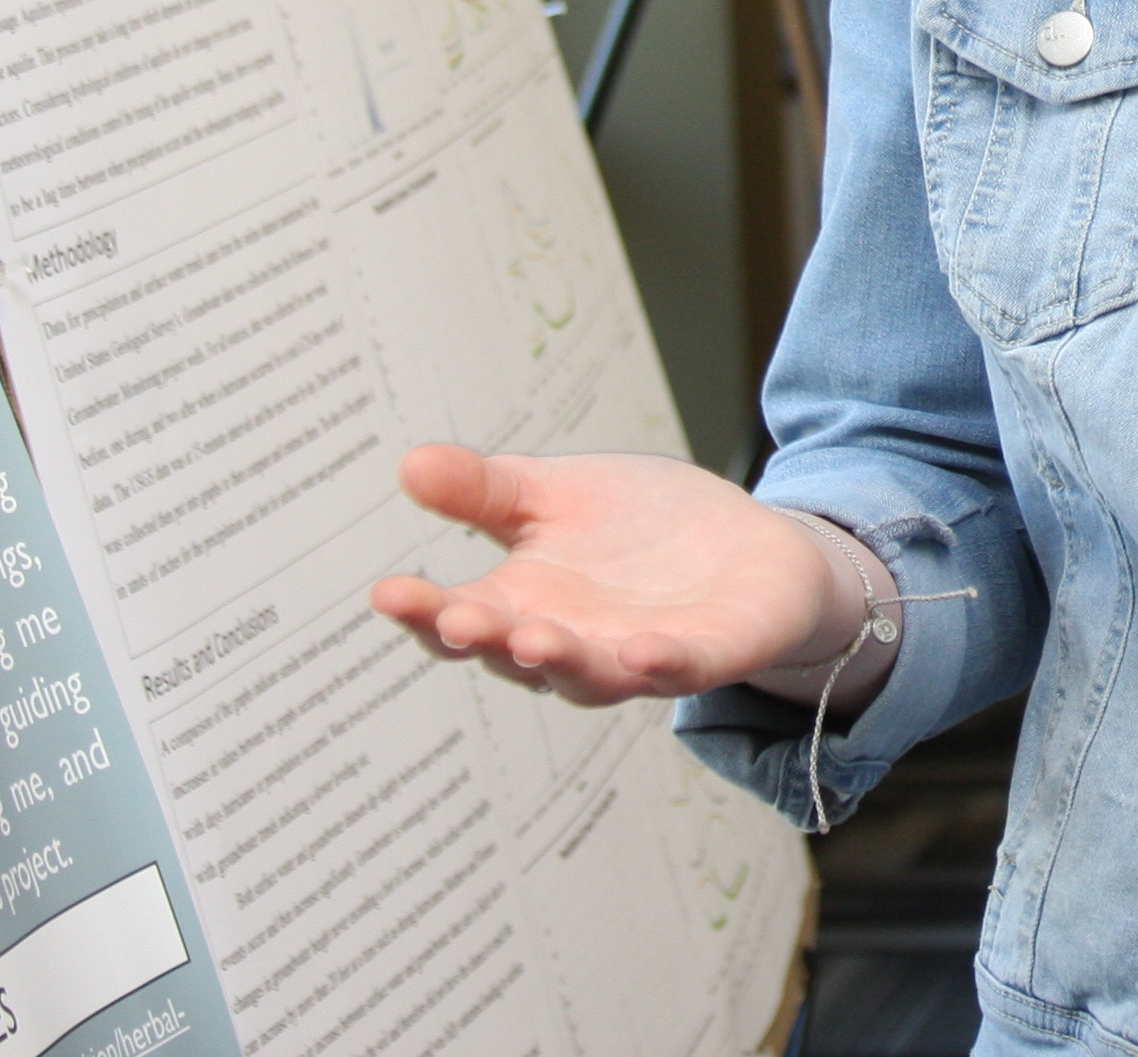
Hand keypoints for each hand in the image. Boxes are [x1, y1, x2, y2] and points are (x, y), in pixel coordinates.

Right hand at [369, 444, 852, 704]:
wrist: (749, 543)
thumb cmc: (641, 527)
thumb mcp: (555, 493)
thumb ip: (486, 490)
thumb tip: (410, 464)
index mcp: (526, 605)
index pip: (461, 620)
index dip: (423, 612)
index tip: (389, 591)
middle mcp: (573, 642)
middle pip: (517, 654)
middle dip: (487, 639)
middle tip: (456, 620)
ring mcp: (639, 654)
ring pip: (591, 674)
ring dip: (562, 661)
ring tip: (531, 640)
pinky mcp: (709, 655)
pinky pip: (681, 671)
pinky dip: (662, 666)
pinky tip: (642, 650)